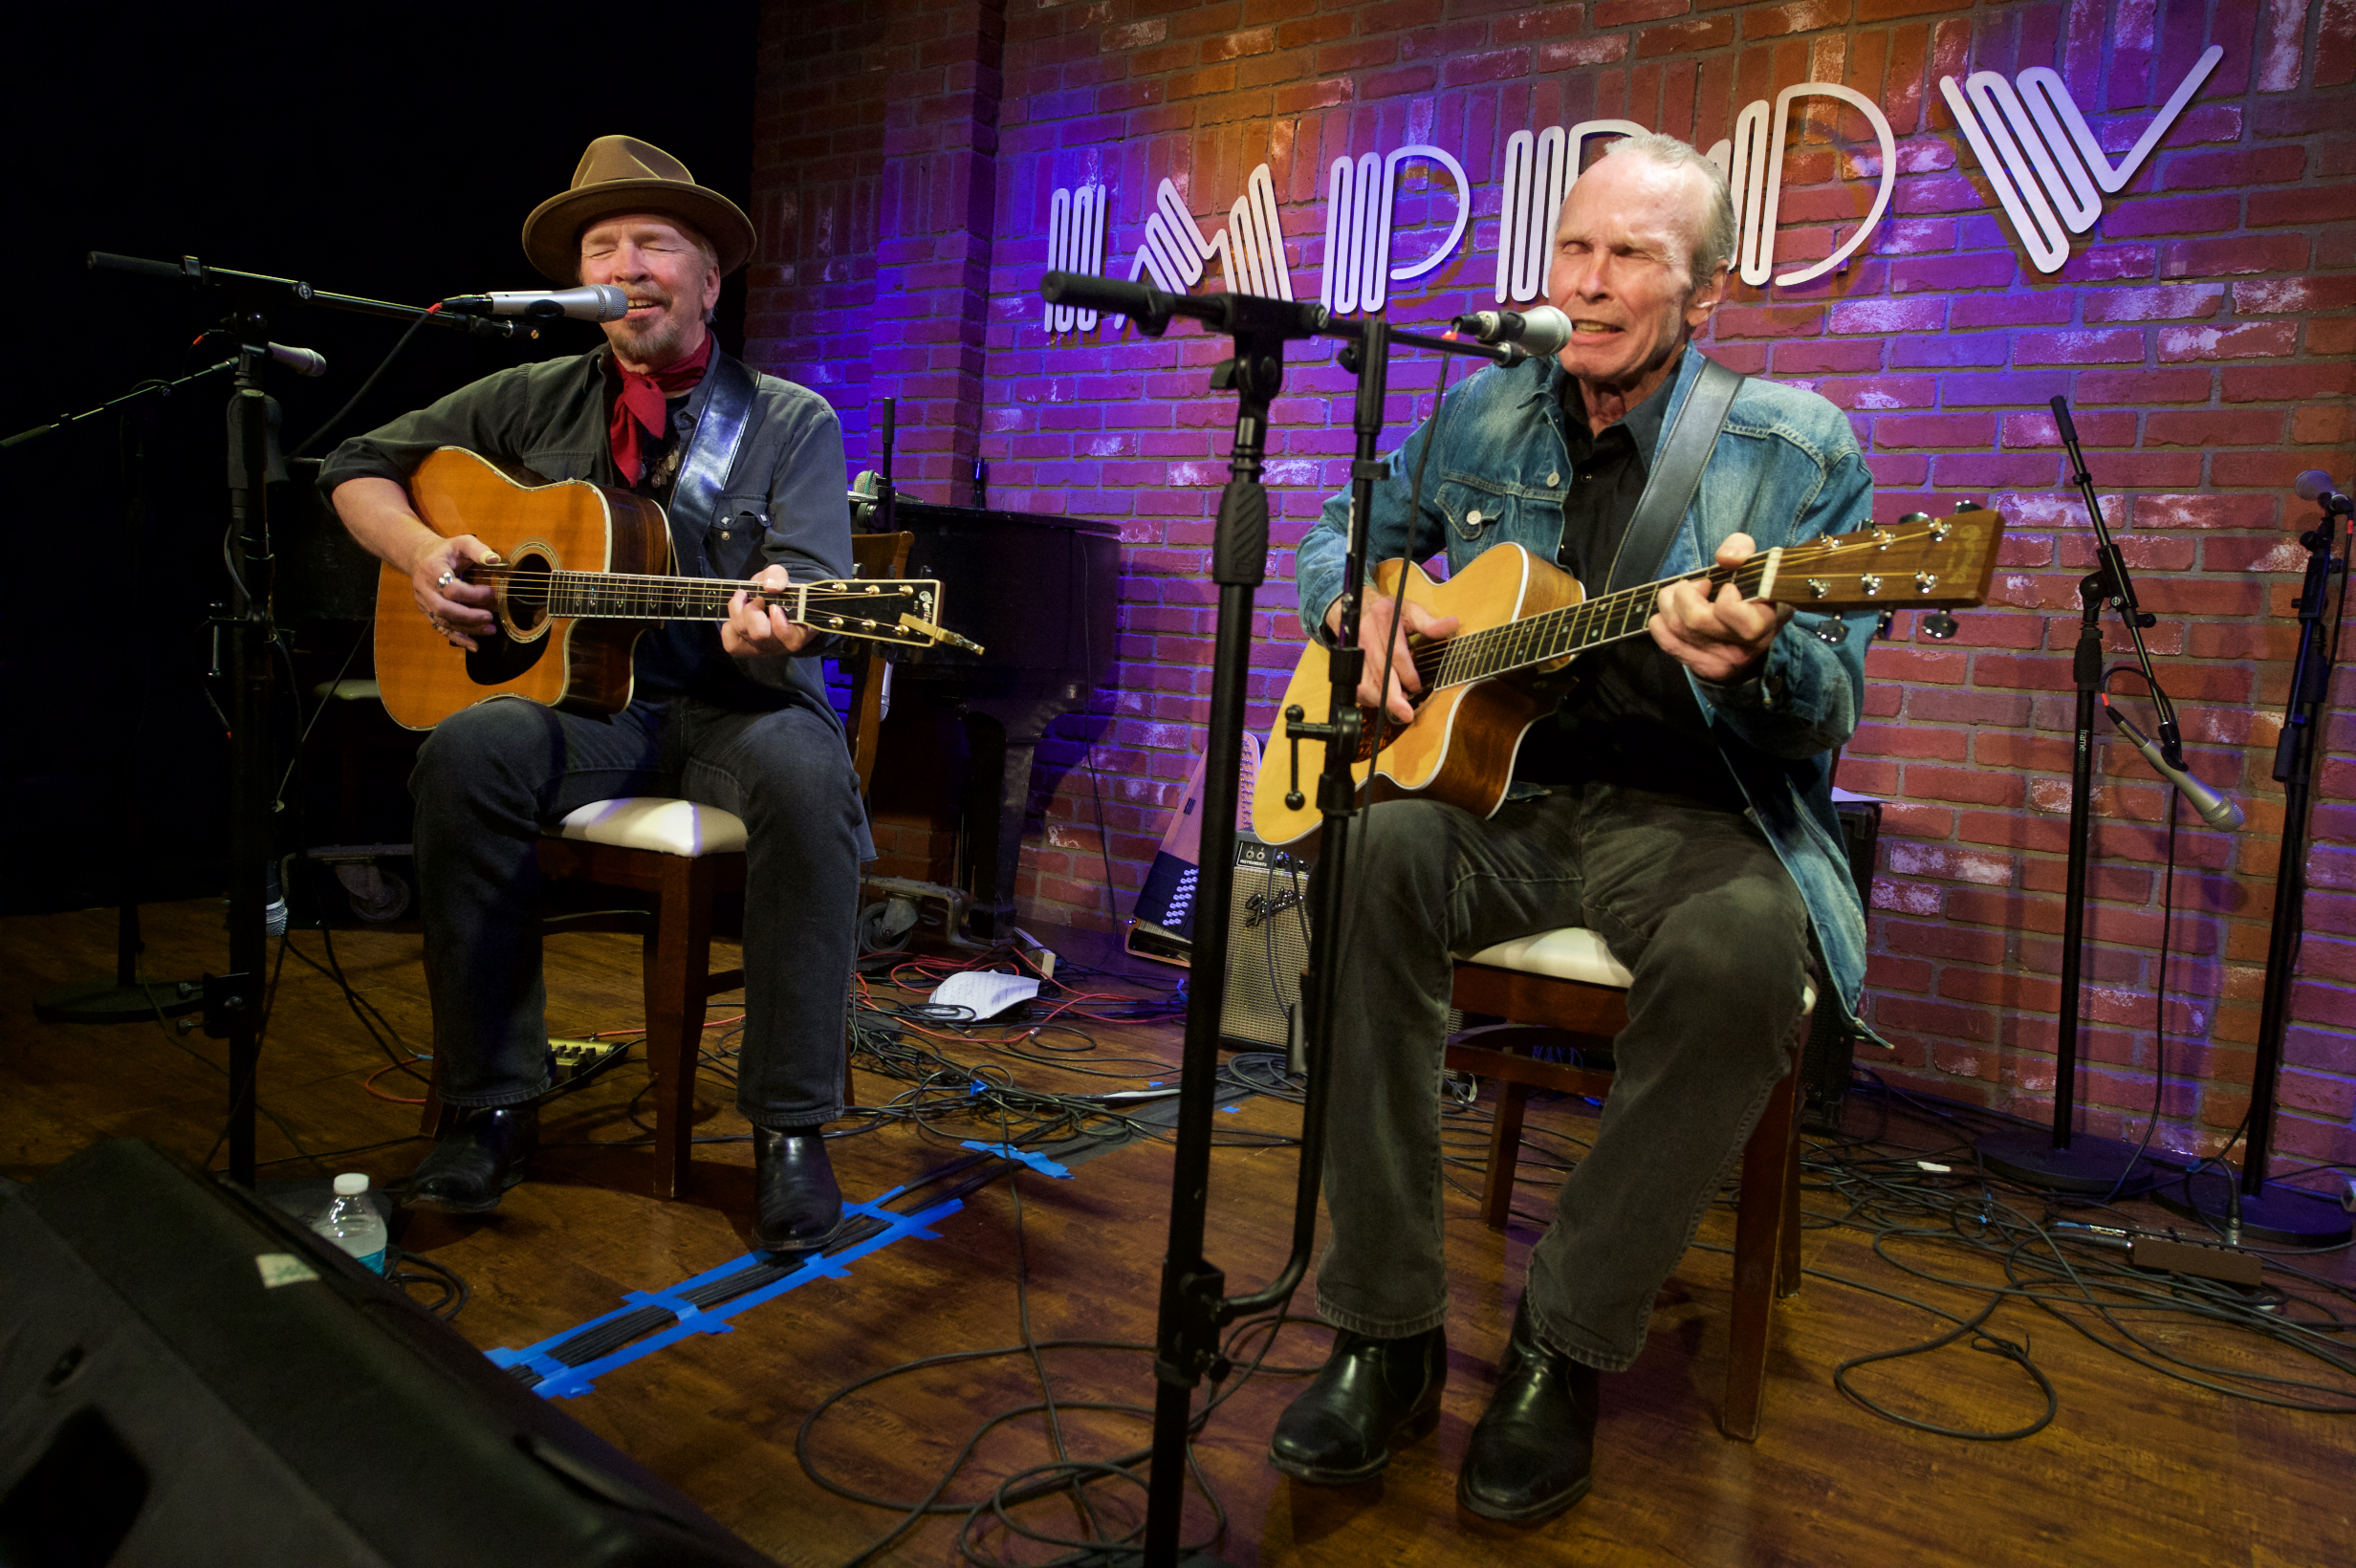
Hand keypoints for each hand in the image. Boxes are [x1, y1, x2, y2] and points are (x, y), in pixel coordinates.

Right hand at [410, 534, 500, 651]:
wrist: (421, 557)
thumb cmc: (447, 551)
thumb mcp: (462, 542)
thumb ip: (478, 550)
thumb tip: (495, 560)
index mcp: (433, 569)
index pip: (451, 588)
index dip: (472, 594)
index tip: (492, 593)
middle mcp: (424, 588)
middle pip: (444, 609)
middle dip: (469, 616)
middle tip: (491, 617)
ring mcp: (424, 602)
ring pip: (443, 621)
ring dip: (468, 629)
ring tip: (491, 630)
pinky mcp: (427, 612)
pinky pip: (441, 628)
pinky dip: (458, 639)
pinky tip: (475, 646)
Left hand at [721, 565, 813, 656]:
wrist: (767, 597)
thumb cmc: (778, 589)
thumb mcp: (780, 575)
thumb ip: (778, 576)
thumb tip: (770, 586)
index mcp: (798, 631)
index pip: (790, 639)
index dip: (779, 623)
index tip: (774, 606)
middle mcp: (780, 644)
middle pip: (759, 635)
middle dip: (753, 611)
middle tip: (758, 599)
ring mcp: (762, 648)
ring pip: (743, 633)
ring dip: (738, 611)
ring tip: (743, 597)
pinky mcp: (746, 649)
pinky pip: (731, 644)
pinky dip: (729, 627)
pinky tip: (737, 616)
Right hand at [1329, 589, 1458, 725]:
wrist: (1353, 607)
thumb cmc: (1387, 611)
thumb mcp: (1409, 610)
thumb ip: (1429, 621)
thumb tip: (1453, 624)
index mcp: (1384, 618)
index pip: (1395, 652)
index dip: (1407, 673)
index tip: (1417, 687)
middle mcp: (1366, 634)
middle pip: (1380, 671)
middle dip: (1392, 696)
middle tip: (1405, 713)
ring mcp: (1354, 650)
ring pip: (1365, 682)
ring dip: (1381, 699)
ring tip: (1397, 707)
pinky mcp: (1347, 662)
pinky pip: (1356, 686)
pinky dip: (1369, 698)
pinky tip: (1382, 701)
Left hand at [1649, 532, 1793, 683]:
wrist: (1755, 636)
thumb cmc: (1755, 595)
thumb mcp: (1759, 568)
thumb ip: (1743, 549)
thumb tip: (1726, 557)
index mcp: (1762, 625)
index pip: (1730, 612)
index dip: (1724, 596)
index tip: (1728, 588)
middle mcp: (1740, 650)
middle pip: (1695, 619)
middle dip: (1688, 593)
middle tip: (1699, 586)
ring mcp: (1717, 661)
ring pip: (1676, 626)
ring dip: (1671, 601)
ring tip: (1686, 593)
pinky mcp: (1698, 666)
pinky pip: (1664, 639)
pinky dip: (1662, 619)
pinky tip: (1675, 611)